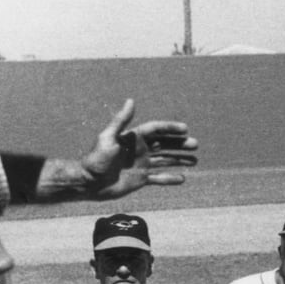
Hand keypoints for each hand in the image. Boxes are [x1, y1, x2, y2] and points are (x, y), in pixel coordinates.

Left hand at [79, 100, 198, 198]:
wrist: (89, 183)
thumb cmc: (96, 159)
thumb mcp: (108, 137)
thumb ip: (121, 120)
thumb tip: (130, 100)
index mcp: (133, 138)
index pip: (156, 130)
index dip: (171, 128)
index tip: (185, 129)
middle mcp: (140, 150)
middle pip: (165, 144)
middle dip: (180, 144)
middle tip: (195, 144)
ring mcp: (141, 165)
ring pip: (166, 160)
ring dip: (180, 160)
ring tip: (195, 160)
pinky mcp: (140, 180)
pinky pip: (159, 179)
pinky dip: (170, 179)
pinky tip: (182, 179)